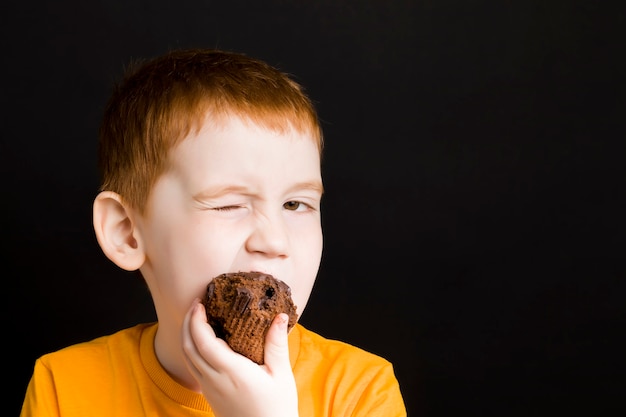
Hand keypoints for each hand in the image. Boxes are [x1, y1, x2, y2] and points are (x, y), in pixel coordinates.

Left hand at [182, 299, 298, 416]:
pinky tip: (204, 342)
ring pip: (187, 358)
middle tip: (196, 304)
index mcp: (231, 372)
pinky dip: (193, 349)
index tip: (200, 302)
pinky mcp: (210, 395)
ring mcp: (209, 389)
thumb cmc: (276, 409)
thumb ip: (276, 344)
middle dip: (187, 323)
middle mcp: (214, 380)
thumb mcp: (281, 375)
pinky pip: (194, 368)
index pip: (203, 342)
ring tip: (197, 318)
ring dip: (187, 336)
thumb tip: (279, 316)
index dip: (196, 320)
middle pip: (188, 347)